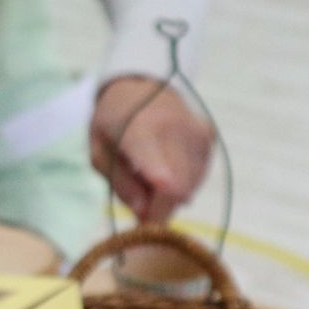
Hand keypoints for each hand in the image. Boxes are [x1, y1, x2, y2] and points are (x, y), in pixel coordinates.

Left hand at [88, 77, 213, 224]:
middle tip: (140, 201)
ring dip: (170, 194)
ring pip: (190, 187)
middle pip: (179, 192)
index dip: (156, 212)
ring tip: (149, 174)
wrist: (139, 83)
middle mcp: (177, 131)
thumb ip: (120, 183)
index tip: (143, 225)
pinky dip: (182, 181)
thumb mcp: (99, 149)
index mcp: (142, 131)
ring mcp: (197, 133)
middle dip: (159, 208)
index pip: (164, 181)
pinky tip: (166, 166)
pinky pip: (199, 176)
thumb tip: (142, 213)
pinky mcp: (208, 137)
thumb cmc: (113, 119)